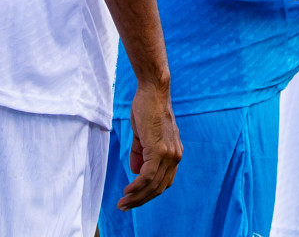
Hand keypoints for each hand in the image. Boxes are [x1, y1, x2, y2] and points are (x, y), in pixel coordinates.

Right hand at [117, 81, 180, 210]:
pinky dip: (137, 186)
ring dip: (137, 197)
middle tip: (125, 206)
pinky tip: (128, 190)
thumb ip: (141, 154)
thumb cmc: (147, 109)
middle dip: (141, 200)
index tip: (134, 199)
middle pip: (159, 188)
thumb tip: (136, 172)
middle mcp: (175, 156)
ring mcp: (168, 154)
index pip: (163, 182)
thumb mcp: (144, 135)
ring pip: (152, 185)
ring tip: (123, 203)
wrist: (153, 91)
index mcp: (174, 153)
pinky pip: (147, 176)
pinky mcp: (158, 150)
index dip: (149, 194)